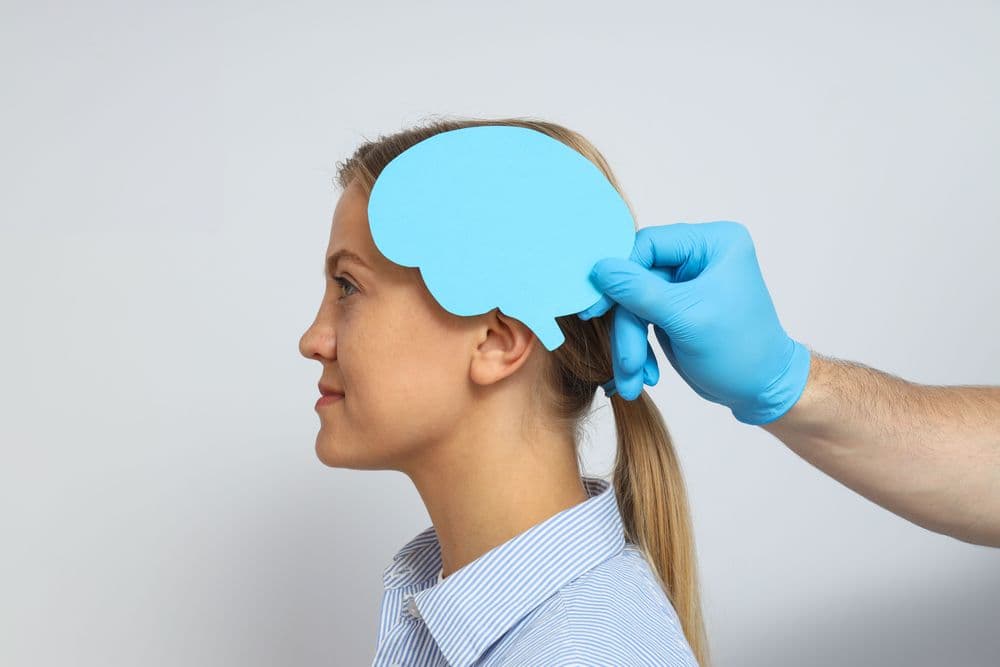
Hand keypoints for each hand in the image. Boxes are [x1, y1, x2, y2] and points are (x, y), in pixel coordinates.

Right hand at [578, 221, 810, 424]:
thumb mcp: (686, 318)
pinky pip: (640, 320)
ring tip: (632, 379)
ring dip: (629, 344)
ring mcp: (684, 283)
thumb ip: (638, 290)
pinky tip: (645, 375)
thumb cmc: (740, 351)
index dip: (619, 275)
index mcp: (713, 243)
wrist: (761, 391)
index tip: (596, 308)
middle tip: (625, 363)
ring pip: (633, 303)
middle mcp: (698, 256)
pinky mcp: (673, 307)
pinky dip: (638, 349)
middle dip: (628, 326)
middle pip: (637, 279)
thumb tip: (598, 268)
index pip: (648, 245)